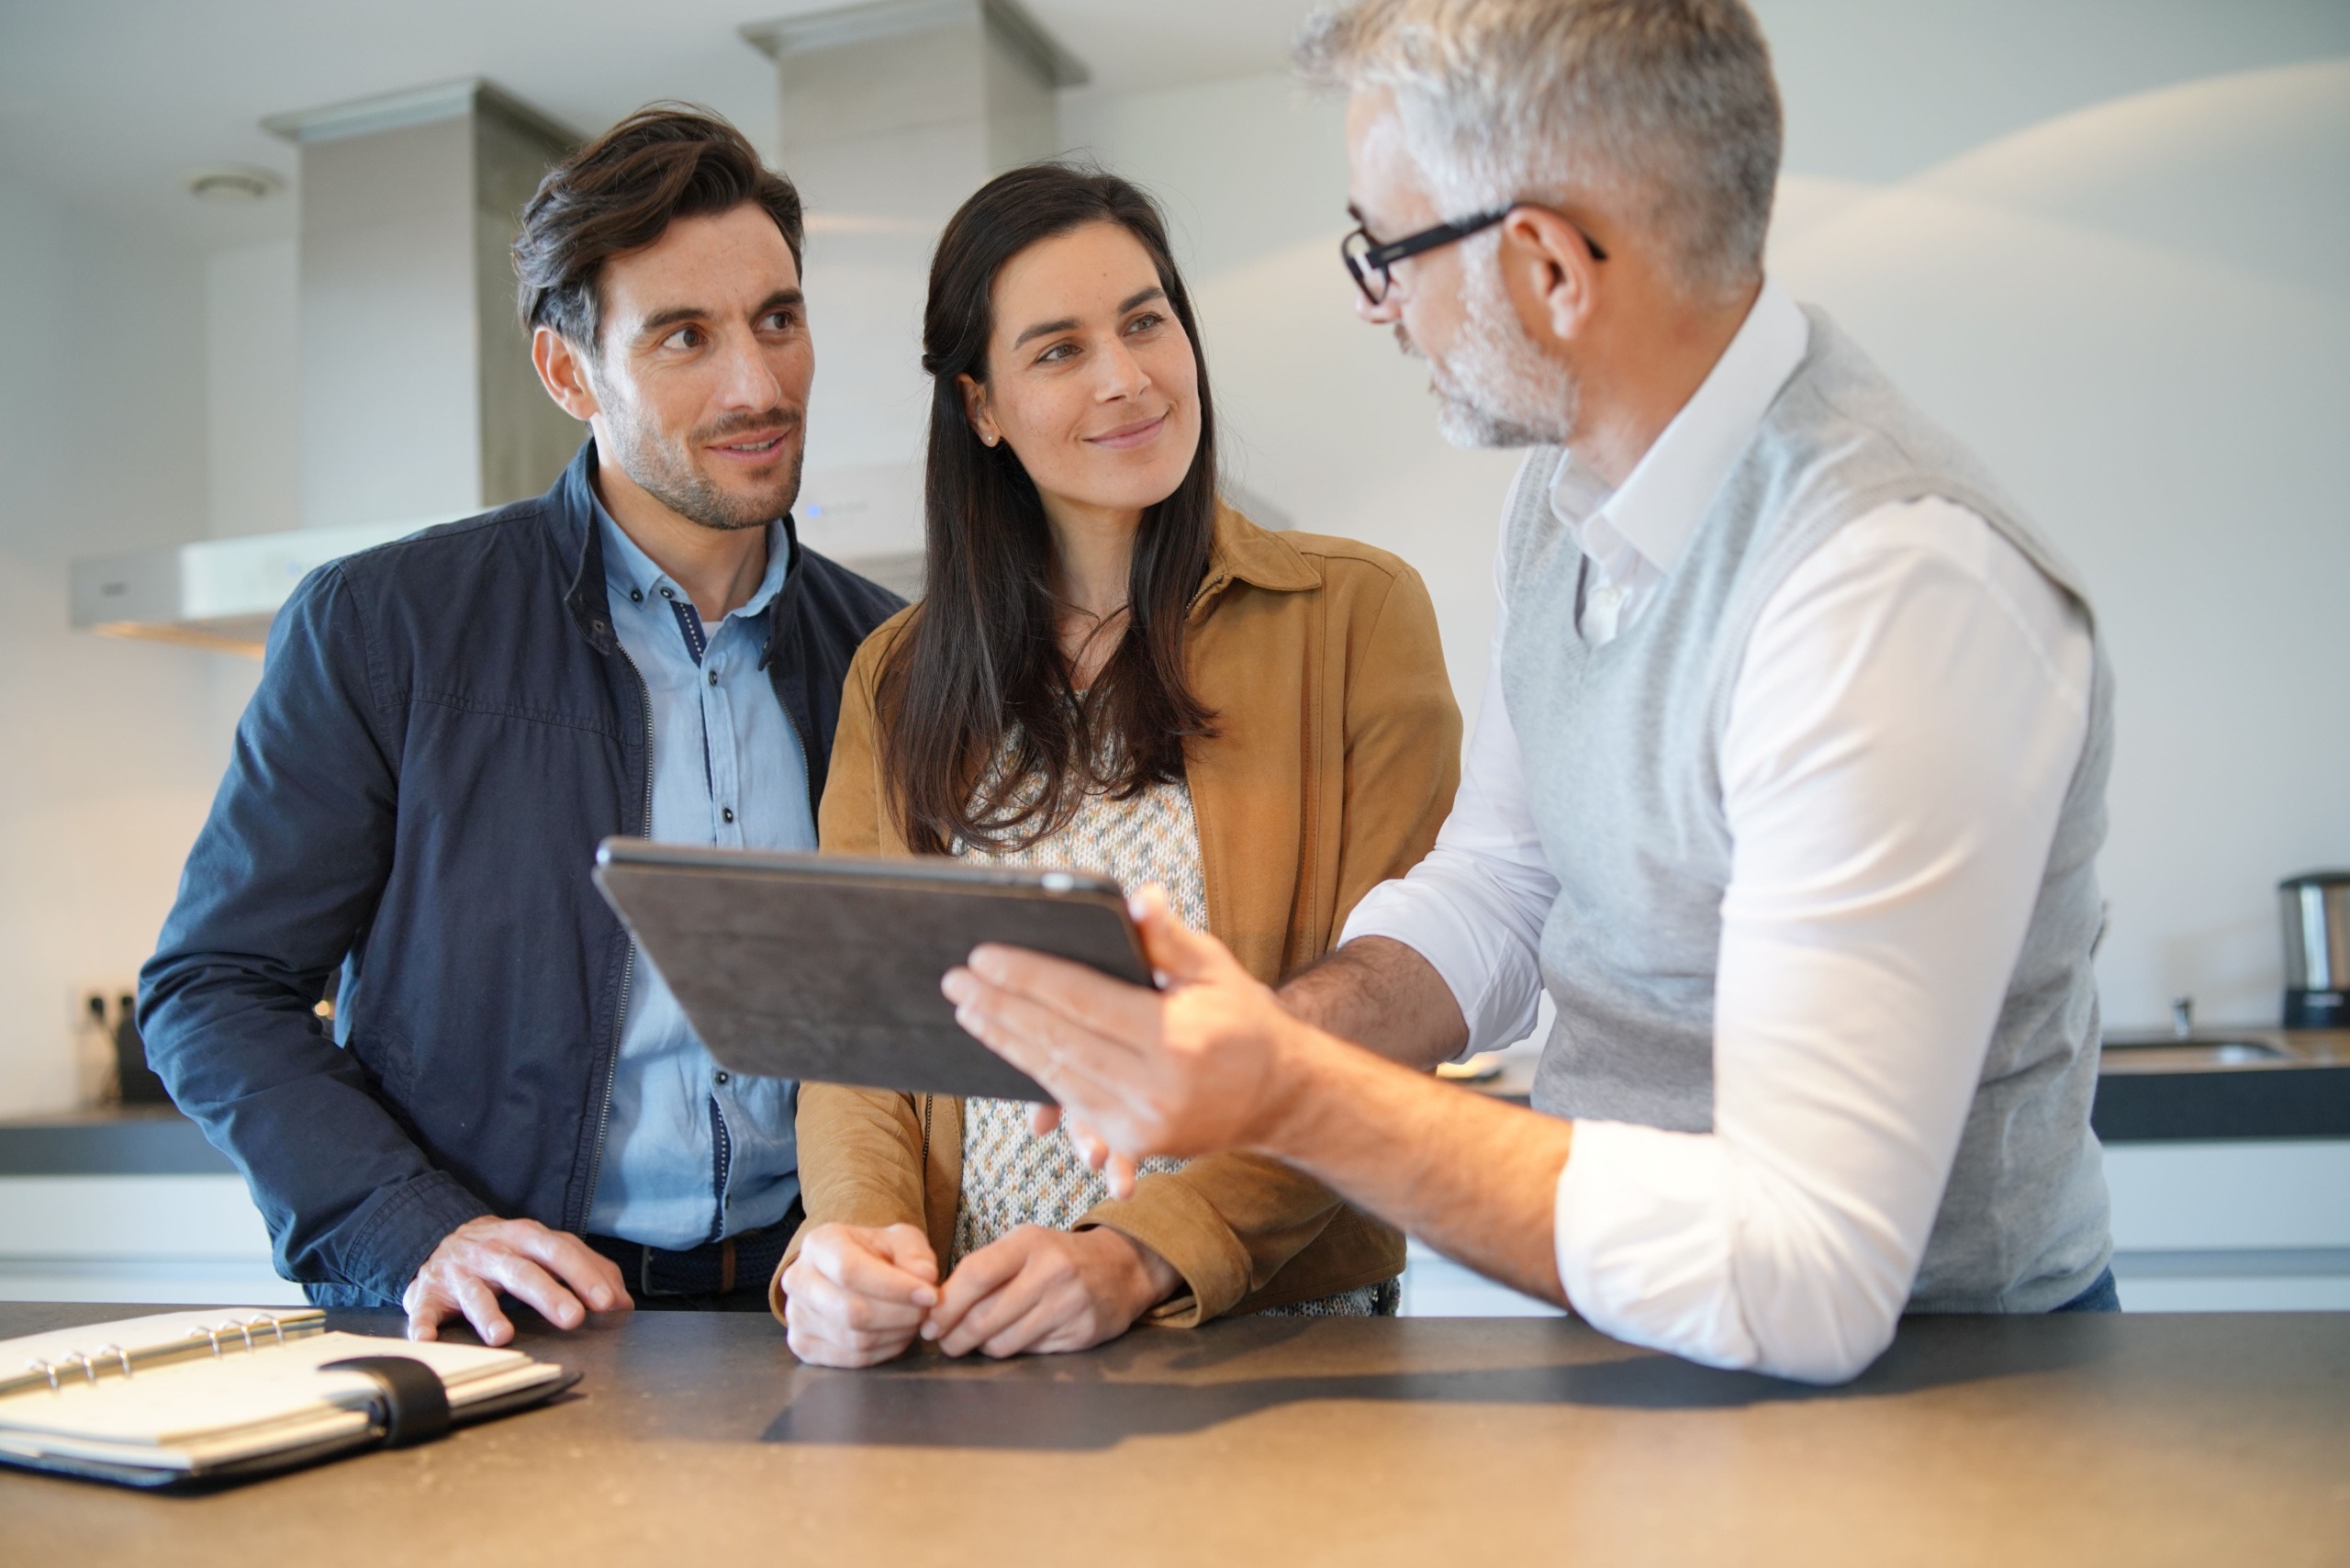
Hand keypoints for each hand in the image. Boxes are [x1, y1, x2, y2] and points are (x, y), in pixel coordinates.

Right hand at [403, 1215, 629, 1345]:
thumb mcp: (544, 1249)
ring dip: (488, 1315)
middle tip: (574, 1318)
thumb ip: (587, 1270)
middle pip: (524, 1272)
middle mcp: (493, 1252)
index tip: (608, 1302)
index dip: (586, 1276)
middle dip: (550, 1294)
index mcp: (526, 1238)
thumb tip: (624, 1302)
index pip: (562, 1252)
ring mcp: (459, 1273)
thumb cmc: (504, 1251)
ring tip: (503, 1335)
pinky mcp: (428, 1294)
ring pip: (475, 1294)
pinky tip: (428, 1339)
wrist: (440, 1240)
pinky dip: (422, 1326)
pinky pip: (422, 1311)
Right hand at [779, 1222, 939, 1367]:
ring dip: (895, 1334)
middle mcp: (798, 1279)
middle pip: (852, 1311)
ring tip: (914, 1320)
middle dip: (900, 1315)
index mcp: (818, 1244)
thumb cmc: (877, 1254)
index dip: (894, 1287)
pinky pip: (851, 1359)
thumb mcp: (901, 1240)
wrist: (848, 1273)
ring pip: (854, 1339)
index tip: (930, 1295)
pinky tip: (897, 1335)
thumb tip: (924, 1278)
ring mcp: (795, 1316)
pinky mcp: (802, 1345)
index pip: (850, 1271)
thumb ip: (916, 1255)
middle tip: (927, 1311)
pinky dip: (884, 1352)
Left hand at [922, 1225, 1178, 1358]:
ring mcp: (1069, 1304)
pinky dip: (1013, 1350)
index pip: (976, 1274)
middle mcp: (1052, 1271)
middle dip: (954, 1336)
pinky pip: (1029, 1352)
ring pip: (1003, 1342)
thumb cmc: (1056, 1258)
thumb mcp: (1024, 1247)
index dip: (946, 1305)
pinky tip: (1013, 1339)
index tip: (929, 1323)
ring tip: (975, 1342)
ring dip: (980, 1348)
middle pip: (984, 1316)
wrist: (1120, 1268)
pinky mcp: (1081, 1333)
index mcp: (1030, 1242)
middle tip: (944, 1343)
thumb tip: (936, 1306)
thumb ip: (984, 1269)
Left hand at [943, 886, 1303, 1172]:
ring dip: (1005, 1042)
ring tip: (969, 1011)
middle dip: (1000, 1008)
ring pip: (1056, 1076)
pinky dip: (1034, 1073)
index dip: (1027, 977)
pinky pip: (1072, 1102)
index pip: (1082, 1001)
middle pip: (1058, 1041)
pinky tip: (1005, 1047)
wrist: (1280, 1096)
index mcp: (1175, 1037)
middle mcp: (1156, 1086)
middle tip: (956, 981)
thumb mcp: (1214, 968)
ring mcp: (1144, 1121)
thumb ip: (1168, 936)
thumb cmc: (1243, 1020)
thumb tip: (1134, 898)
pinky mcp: (1136, 1141)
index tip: (983, 956)